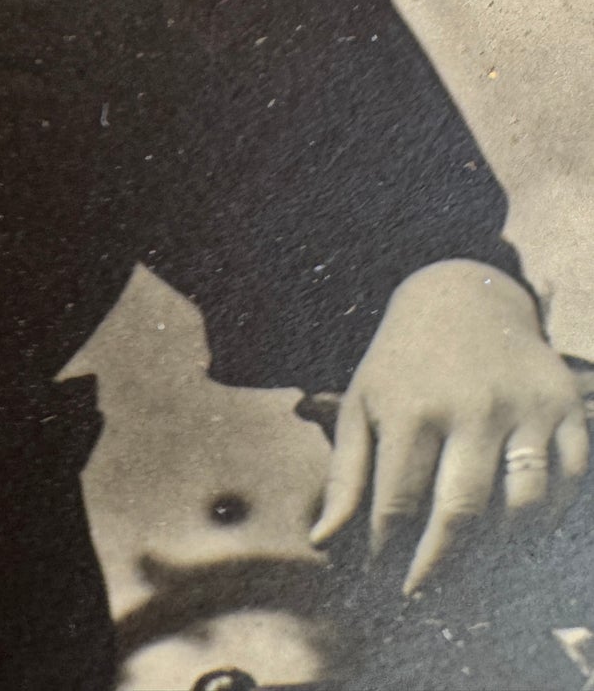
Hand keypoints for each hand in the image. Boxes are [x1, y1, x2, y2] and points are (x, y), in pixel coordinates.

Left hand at [309, 258, 587, 592]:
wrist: (462, 296)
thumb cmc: (403, 363)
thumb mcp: (362, 403)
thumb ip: (344, 475)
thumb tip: (322, 542)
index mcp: (411, 406)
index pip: (398, 505)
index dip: (390, 554)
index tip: (386, 582)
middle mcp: (470, 407)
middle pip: (461, 513)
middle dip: (442, 566)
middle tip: (430, 594)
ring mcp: (523, 407)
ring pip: (524, 506)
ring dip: (503, 550)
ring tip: (479, 568)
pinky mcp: (565, 407)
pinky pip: (569, 482)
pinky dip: (552, 517)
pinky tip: (524, 532)